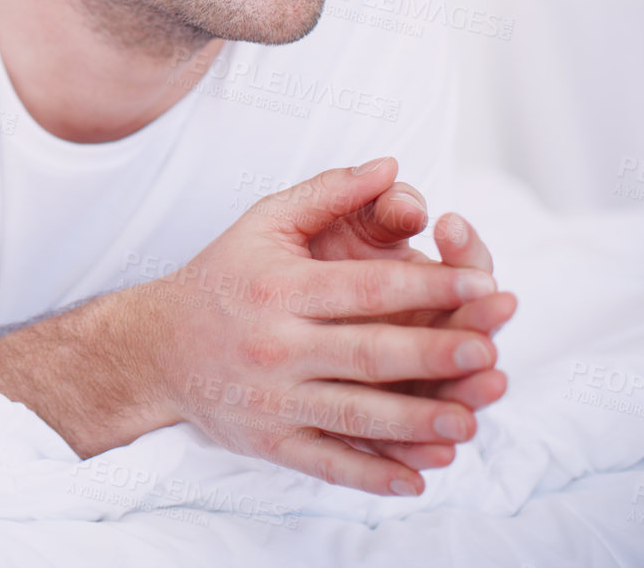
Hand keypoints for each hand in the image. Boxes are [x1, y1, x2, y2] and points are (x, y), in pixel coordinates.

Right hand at [112, 161, 502, 495]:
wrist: (155, 346)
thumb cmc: (222, 277)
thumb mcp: (264, 223)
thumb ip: (329, 192)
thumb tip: (391, 166)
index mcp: (280, 289)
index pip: (365, 288)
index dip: (427, 285)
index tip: (482, 283)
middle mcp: (275, 346)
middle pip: (367, 354)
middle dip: (432, 355)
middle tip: (488, 351)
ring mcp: (272, 399)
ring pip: (355, 415)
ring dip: (415, 423)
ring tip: (469, 423)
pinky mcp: (269, 441)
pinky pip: (326, 463)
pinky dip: (373, 475)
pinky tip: (418, 477)